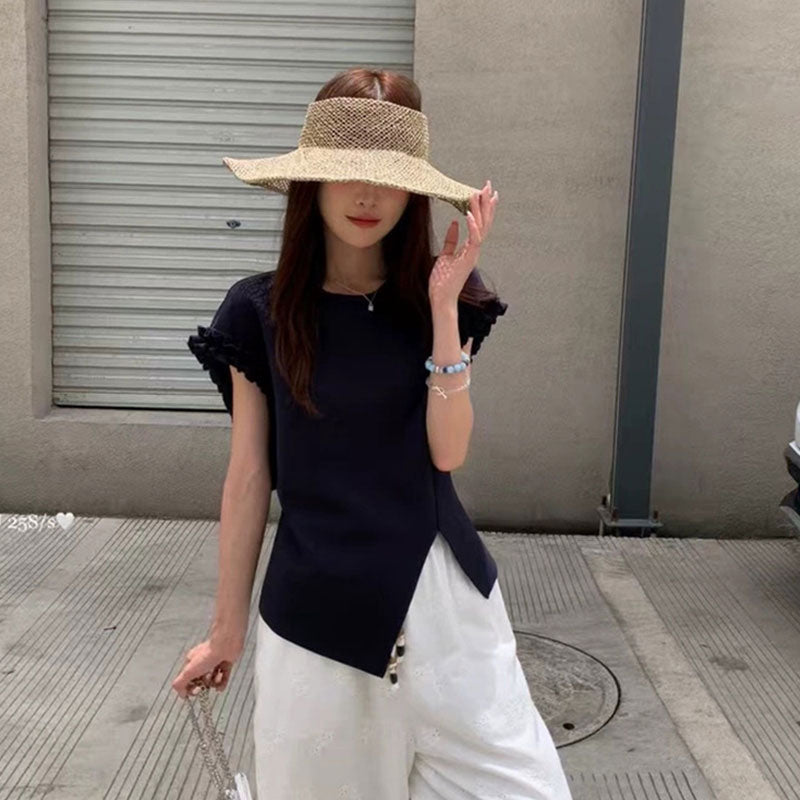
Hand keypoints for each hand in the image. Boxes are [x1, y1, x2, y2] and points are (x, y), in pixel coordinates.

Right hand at [171, 635, 241, 698]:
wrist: (227, 643)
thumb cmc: (208, 654)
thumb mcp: (189, 671)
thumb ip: (180, 683)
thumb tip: (181, 694)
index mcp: (191, 661)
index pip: (187, 678)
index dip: (189, 688)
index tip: (193, 693)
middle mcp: (203, 661)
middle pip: (200, 679)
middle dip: (202, 686)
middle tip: (203, 688)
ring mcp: (215, 662)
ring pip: (212, 679)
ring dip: (213, 684)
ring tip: (214, 681)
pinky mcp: (226, 663)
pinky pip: (223, 677)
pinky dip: (222, 683)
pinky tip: (220, 687)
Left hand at [428, 179, 498, 308]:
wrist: (441, 298)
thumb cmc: (442, 281)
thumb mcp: (445, 255)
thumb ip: (452, 240)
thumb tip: (454, 223)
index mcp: (470, 248)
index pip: (480, 224)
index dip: (483, 208)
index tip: (485, 192)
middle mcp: (474, 250)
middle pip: (485, 222)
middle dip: (487, 204)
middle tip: (489, 185)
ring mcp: (472, 255)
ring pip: (481, 228)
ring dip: (480, 210)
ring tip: (478, 193)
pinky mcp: (467, 260)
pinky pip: (473, 240)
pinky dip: (472, 227)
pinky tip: (468, 214)